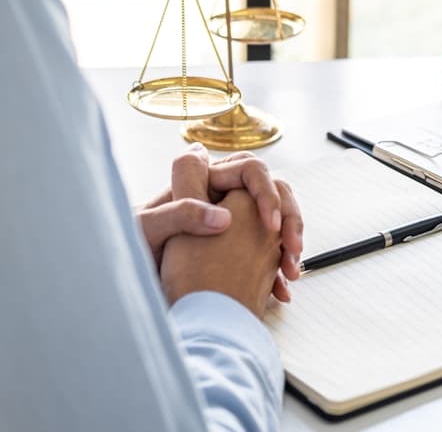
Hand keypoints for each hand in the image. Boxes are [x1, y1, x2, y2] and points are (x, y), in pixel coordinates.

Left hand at [141, 144, 302, 301]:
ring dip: (290, 245)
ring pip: (277, 224)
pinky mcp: (239, 252)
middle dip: (289, 219)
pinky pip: (271, 253)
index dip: (265, 192)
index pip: (249, 170)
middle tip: (291, 248)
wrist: (134, 289)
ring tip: (289, 273)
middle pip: (273, 193)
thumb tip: (222, 216)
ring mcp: (235, 226)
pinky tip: (279, 290)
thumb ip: (180, 214)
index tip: (270, 224)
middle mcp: (222, 200)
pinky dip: (279, 270)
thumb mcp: (148, 230)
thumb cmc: (132, 254)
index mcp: (204, 185)